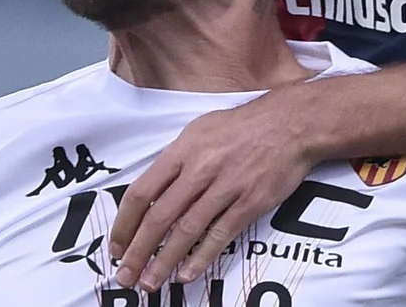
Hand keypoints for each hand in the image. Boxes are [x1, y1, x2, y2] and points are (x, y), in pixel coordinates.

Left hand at [109, 90, 315, 290]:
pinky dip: (202, 257)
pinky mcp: (249, 202)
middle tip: (125, 275)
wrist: (289, 123)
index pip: (142, 192)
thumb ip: (175, 160)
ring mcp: (225, 187)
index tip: (116, 245)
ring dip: (164, 261)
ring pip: (186, 231)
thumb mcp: (199, 130)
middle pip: (159, 217)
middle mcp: (199, 170)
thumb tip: (153, 188)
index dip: (125, 223)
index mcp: (181, 151)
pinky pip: (220, 235)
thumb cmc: (242, 126)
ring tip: (150, 282)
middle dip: (138, 251)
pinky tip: (186, 274)